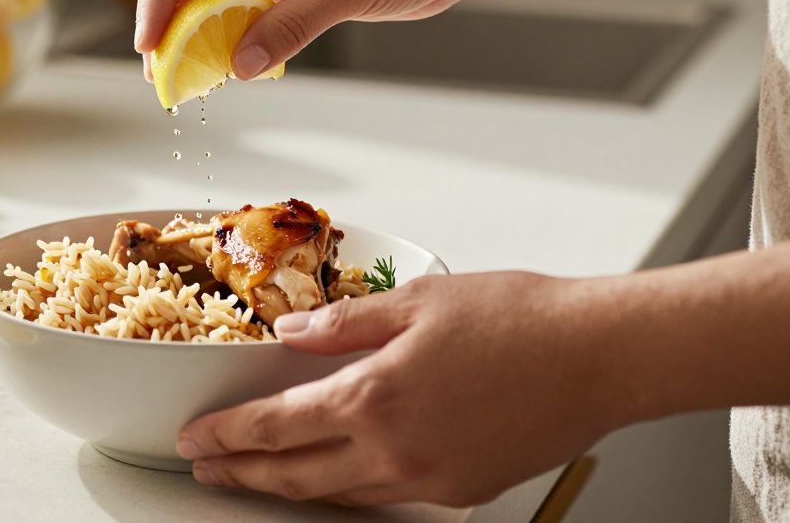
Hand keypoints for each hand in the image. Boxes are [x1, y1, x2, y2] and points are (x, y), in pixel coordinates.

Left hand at [176, 271, 636, 506]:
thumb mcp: (416, 301)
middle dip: (243, 474)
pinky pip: (387, 495)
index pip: (275, 426)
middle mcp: (395, 451)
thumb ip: (342, 323)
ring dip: (290, 486)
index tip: (196, 439)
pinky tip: (337, 473)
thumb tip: (290, 333)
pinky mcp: (462, 489)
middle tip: (208, 470)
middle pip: (295, 475)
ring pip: (339, 493)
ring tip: (259, 476)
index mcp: (374, 397)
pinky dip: (349, 486)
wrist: (600, 356)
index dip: (227, 435)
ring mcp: (430, 478)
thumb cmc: (518, 319)